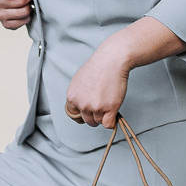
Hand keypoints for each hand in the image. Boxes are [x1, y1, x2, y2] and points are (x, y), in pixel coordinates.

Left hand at [65, 18, 185, 128]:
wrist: (111, 60)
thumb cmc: (98, 67)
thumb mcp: (79, 81)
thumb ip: (78, 95)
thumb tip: (81, 107)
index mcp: (72, 97)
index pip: (75, 115)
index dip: (84, 112)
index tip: (90, 109)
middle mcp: (82, 104)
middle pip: (88, 120)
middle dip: (95, 114)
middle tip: (102, 102)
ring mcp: (95, 107)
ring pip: (99, 122)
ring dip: (105, 115)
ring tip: (108, 101)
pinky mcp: (109, 109)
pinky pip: (108, 125)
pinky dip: (112, 121)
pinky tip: (114, 111)